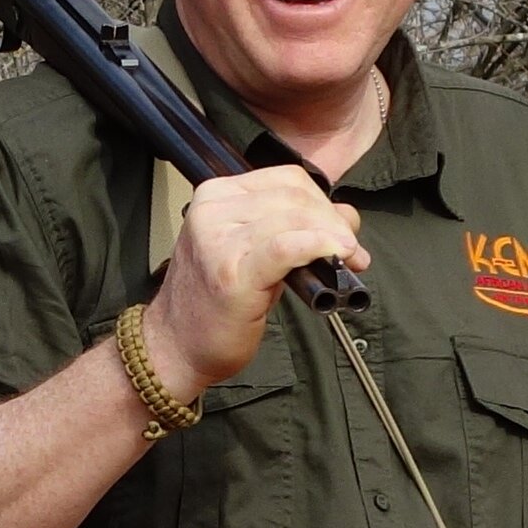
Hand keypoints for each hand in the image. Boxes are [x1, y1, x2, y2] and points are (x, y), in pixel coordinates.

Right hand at [142, 166, 369, 393]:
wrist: (175, 347)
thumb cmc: (214, 304)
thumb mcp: (250, 252)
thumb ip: (290, 227)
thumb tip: (343, 218)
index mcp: (215, 196)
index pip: (286, 179)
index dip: (323, 201)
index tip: (342, 228)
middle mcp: (212, 211)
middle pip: (295, 196)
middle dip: (334, 221)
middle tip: (352, 250)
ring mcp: (219, 240)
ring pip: (296, 218)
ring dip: (334, 237)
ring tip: (350, 260)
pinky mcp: (232, 272)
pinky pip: (288, 246)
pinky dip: (319, 247)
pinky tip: (337, 257)